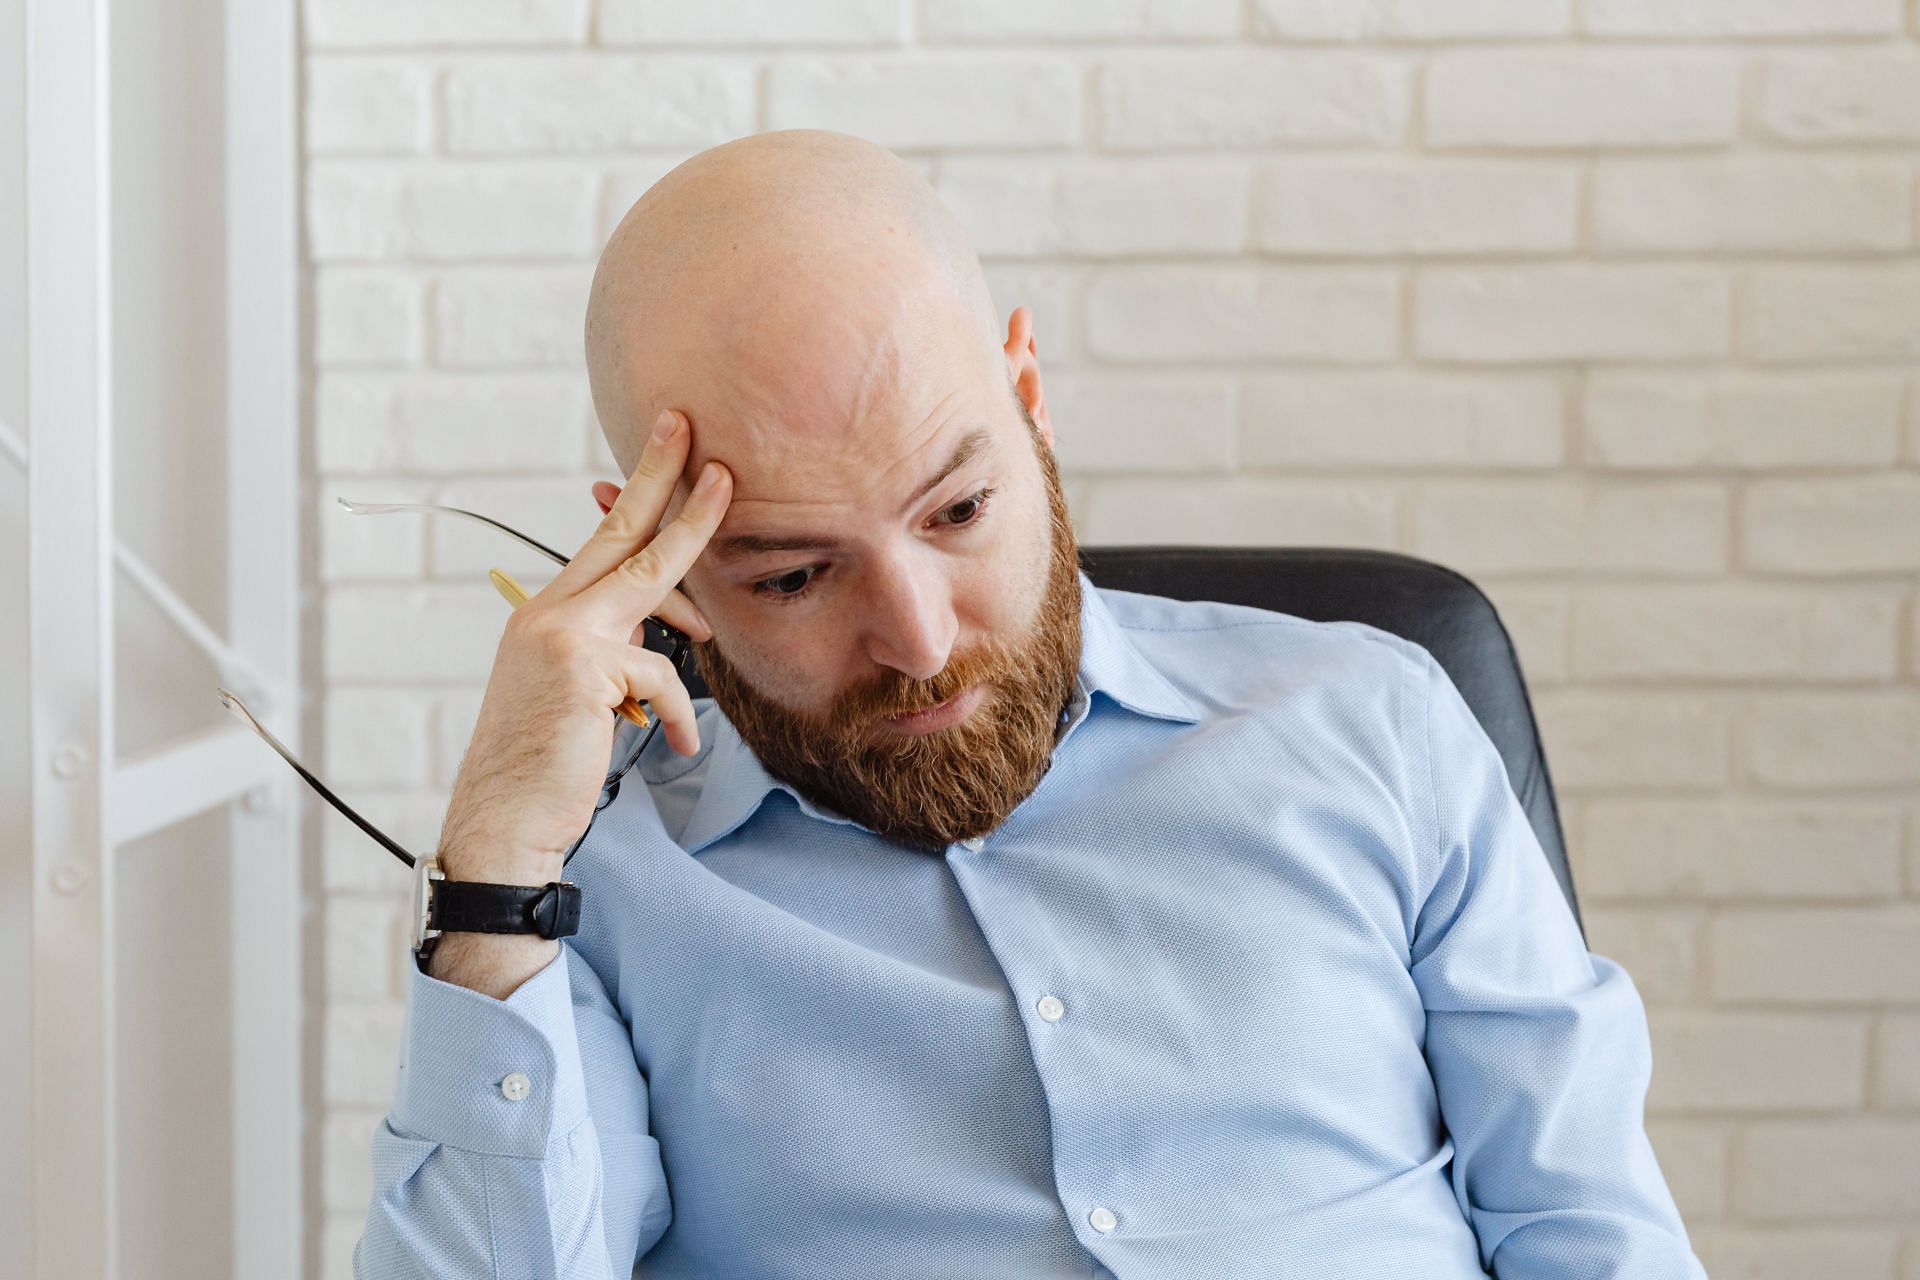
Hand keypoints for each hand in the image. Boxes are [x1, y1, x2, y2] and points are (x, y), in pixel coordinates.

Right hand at [437, 409, 730, 883]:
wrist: (505, 823)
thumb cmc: (548, 765)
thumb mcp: (581, 694)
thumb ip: (616, 649)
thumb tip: (670, 624)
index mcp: (546, 613)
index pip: (603, 540)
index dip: (638, 492)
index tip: (670, 446)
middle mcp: (549, 611)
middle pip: (623, 530)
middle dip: (664, 477)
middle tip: (694, 430)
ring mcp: (563, 633)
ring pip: (651, 582)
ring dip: (693, 588)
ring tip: (712, 627)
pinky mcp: (584, 667)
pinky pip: (662, 676)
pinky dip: (677, 713)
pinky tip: (678, 744)